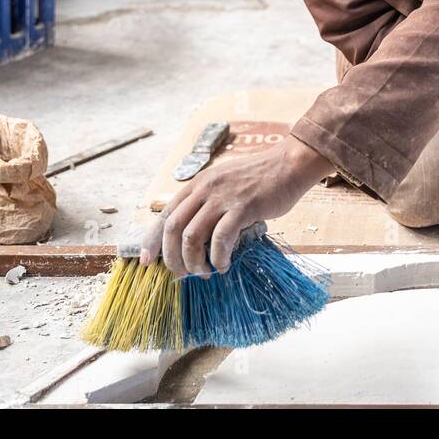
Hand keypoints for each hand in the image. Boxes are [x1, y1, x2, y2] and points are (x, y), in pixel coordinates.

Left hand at [139, 135, 332, 276]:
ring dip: (194, 262)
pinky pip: (221, 238)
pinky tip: (224, 265)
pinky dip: (218, 257)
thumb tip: (196, 235)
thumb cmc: (262, 178)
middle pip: (173, 228)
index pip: (166, 214)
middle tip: (181, 274)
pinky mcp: (243, 207)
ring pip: (192, 236)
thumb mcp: (226, 184)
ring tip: (205, 273)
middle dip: (172, 257)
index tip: (147, 260)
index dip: (153, 240)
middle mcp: (205, 189)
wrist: (291, 164)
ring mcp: (223, 197)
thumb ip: (209, 203)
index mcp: (198, 184)